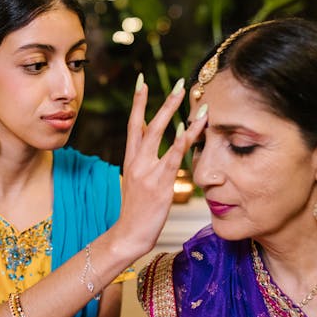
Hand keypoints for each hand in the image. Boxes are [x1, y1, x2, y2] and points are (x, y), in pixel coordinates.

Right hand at [114, 74, 206, 255]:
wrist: (128, 235)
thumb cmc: (137, 213)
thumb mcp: (138, 184)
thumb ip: (147, 166)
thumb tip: (160, 153)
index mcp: (131, 160)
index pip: (134, 125)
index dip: (138, 102)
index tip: (142, 81)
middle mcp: (137, 162)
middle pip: (148, 123)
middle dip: (163, 101)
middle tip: (178, 82)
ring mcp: (147, 172)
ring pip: (160, 134)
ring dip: (174, 112)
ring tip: (187, 95)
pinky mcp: (160, 184)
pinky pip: (172, 158)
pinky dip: (180, 141)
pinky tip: (188, 127)